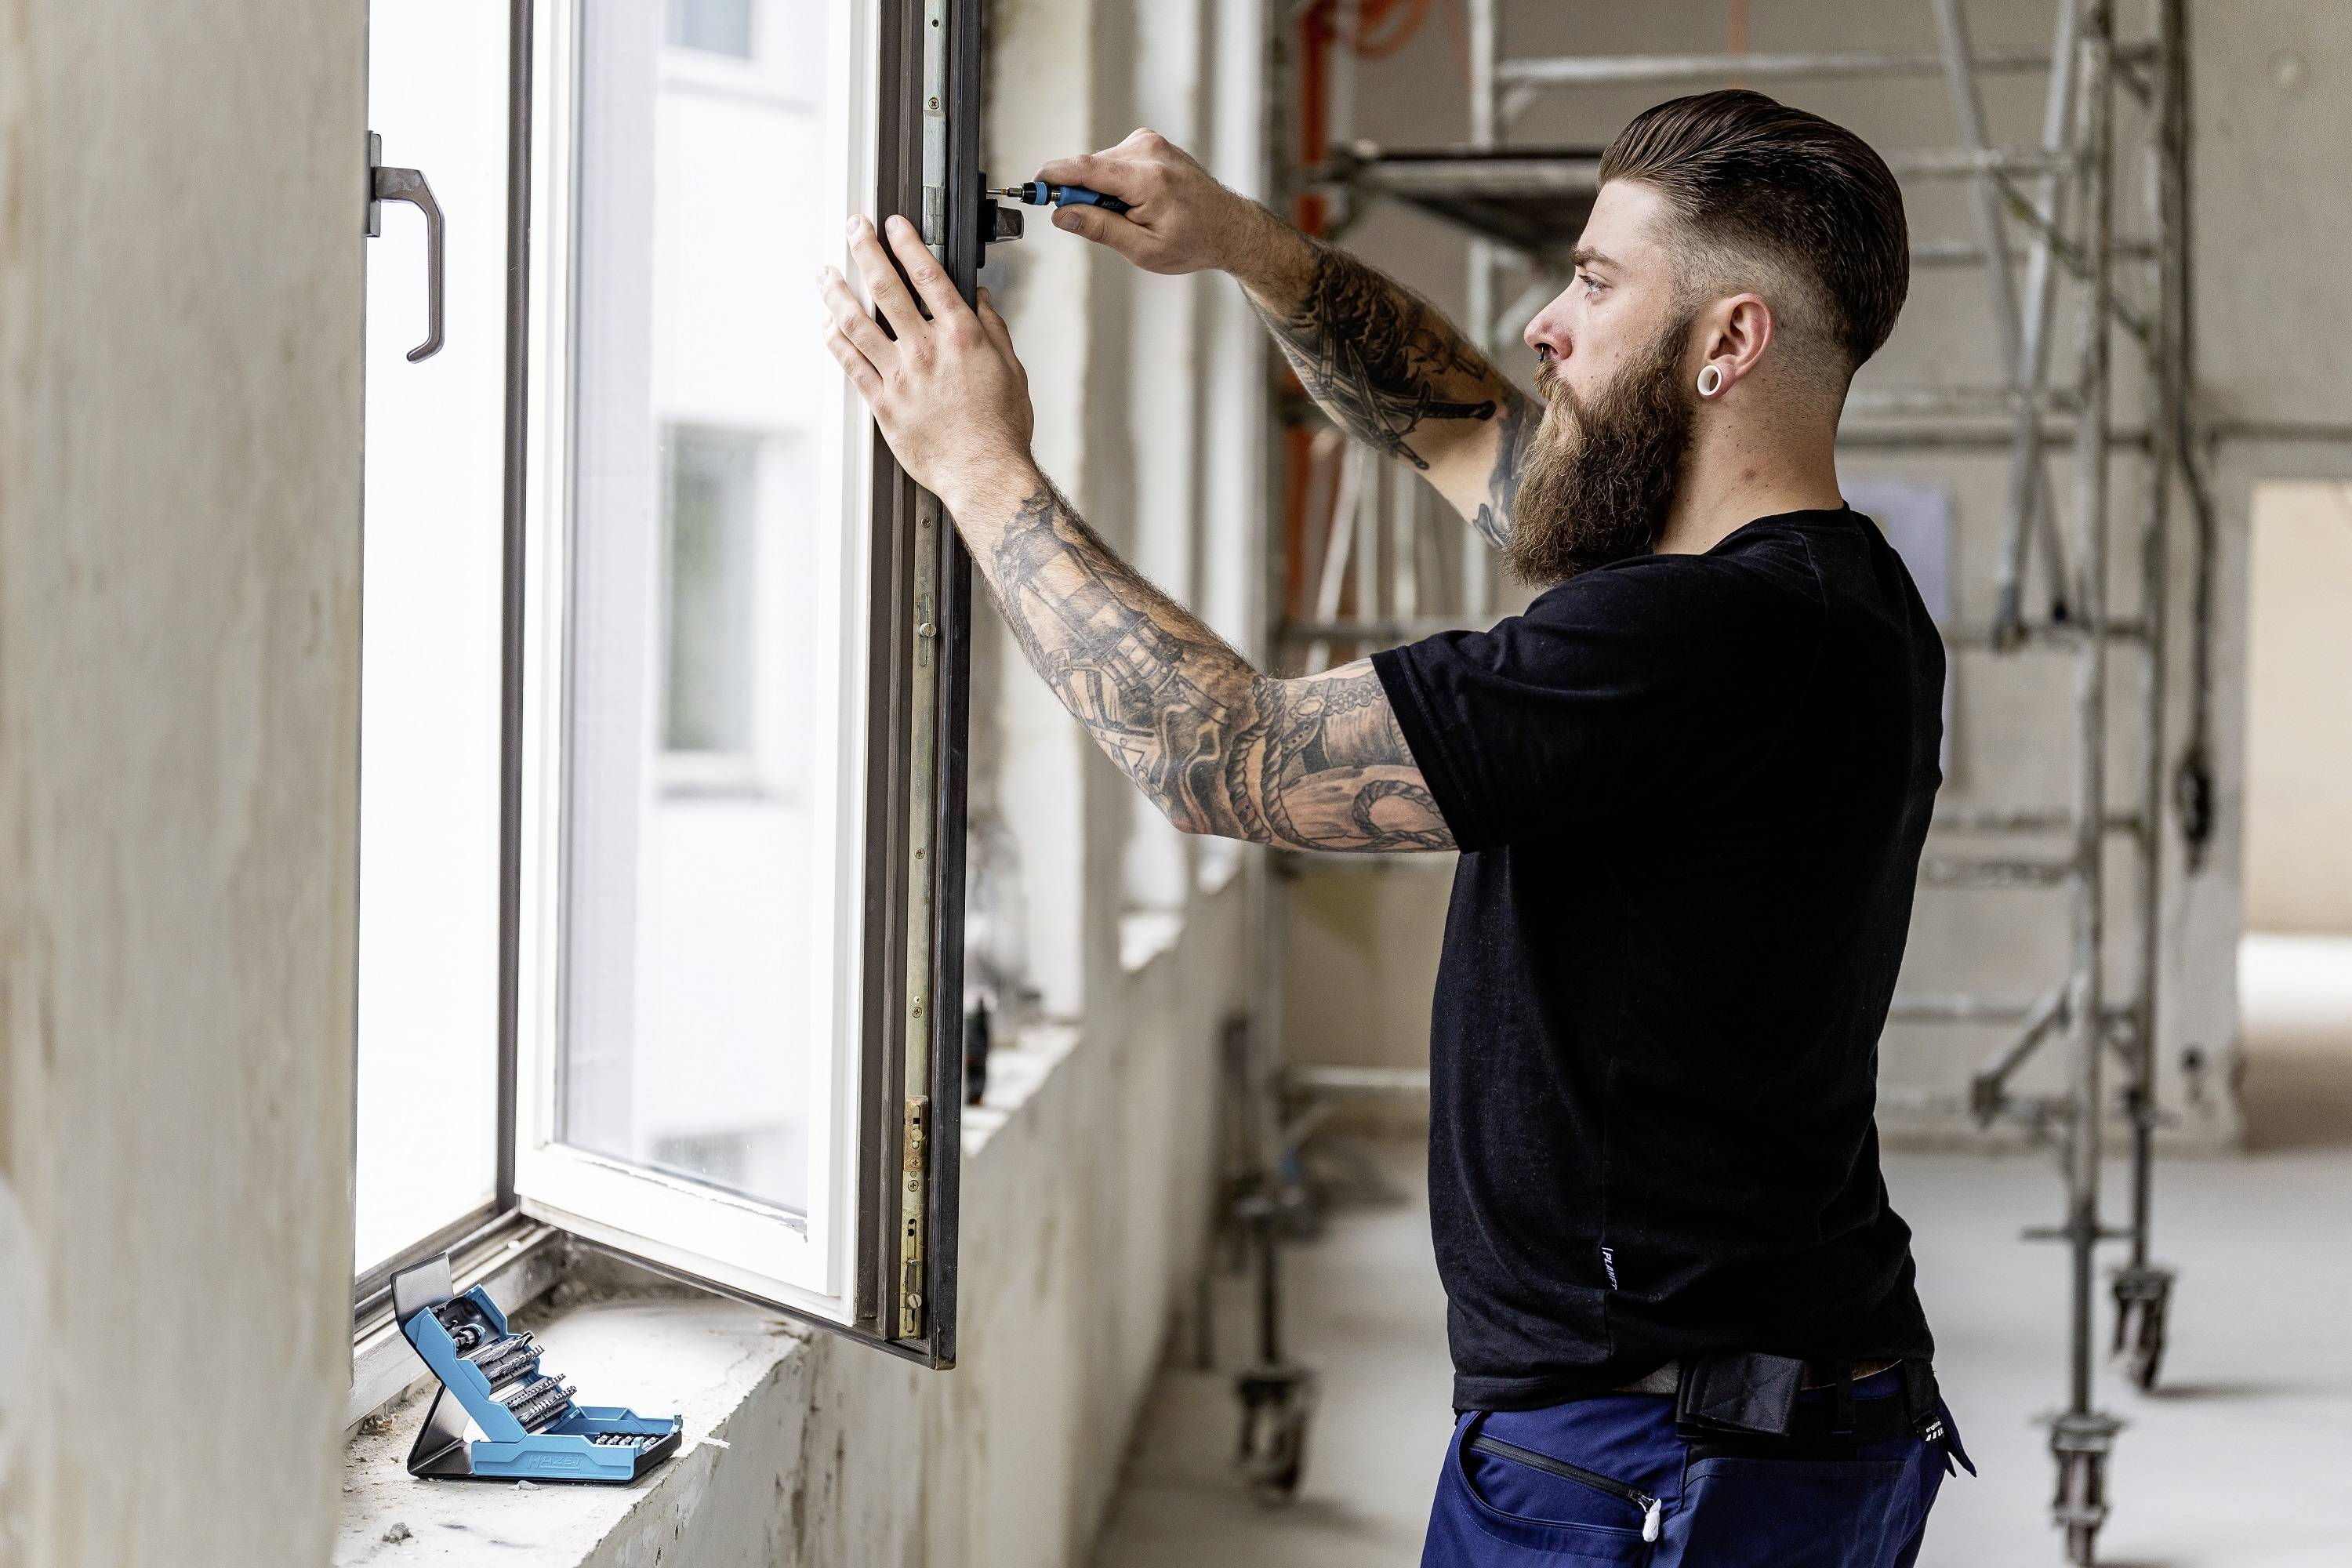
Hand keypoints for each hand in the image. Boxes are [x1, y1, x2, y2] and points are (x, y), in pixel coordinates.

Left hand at [818, 214, 1034, 504]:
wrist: (984, 473)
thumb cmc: (1000, 429)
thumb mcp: (1011, 370)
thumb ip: (994, 329)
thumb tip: (981, 300)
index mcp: (961, 336)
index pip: (928, 274)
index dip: (906, 242)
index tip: (893, 224)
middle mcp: (926, 349)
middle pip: (885, 288)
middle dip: (864, 251)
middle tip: (852, 229)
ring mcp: (900, 376)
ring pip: (857, 323)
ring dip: (836, 292)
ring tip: (825, 273)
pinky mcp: (883, 403)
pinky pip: (850, 365)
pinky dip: (835, 341)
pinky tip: (827, 325)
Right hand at [1034, 129, 1298, 283]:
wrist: (1229, 227)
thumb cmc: (1193, 242)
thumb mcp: (1143, 249)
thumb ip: (1100, 228)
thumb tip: (1061, 215)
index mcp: (1147, 179)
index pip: (1084, 169)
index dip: (1053, 178)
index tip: (1033, 187)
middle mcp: (1148, 151)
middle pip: (1090, 168)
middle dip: (1084, 196)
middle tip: (1105, 224)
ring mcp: (1151, 142)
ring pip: (1101, 165)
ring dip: (1104, 191)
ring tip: (1134, 215)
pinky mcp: (1151, 141)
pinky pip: (1115, 161)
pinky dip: (1116, 182)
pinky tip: (1139, 201)